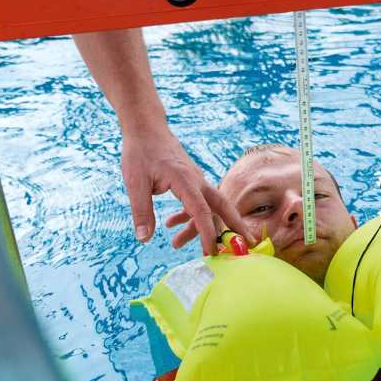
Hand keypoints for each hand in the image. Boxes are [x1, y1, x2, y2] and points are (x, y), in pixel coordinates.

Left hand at [121, 126, 251, 254]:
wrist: (145, 128)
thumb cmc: (141, 151)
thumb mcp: (135, 183)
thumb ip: (141, 211)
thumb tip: (144, 239)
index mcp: (186, 180)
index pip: (201, 211)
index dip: (207, 233)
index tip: (210, 253)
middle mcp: (197, 181)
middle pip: (222, 207)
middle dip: (234, 228)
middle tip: (245, 247)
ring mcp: (196, 181)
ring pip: (207, 208)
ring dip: (197, 228)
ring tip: (175, 245)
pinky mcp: (190, 182)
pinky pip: (196, 203)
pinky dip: (188, 216)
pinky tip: (170, 224)